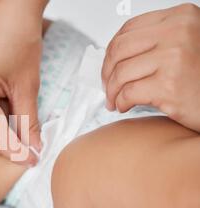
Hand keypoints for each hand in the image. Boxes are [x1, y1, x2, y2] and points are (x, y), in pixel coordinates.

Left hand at [102, 3, 199, 131]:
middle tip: (106, 86)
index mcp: (181, 17)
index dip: (112, 50)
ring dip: (111, 91)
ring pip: (121, 73)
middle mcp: (178, 33)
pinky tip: (124, 106)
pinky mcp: (169, 86)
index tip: (109, 65)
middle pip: (120, 49)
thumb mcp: (185, 44)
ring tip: (114, 100)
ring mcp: (174, 58)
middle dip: (106, 71)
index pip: (129, 28)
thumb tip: (115, 54)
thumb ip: (156, 41)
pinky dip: (121, 102)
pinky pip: (129, 93)